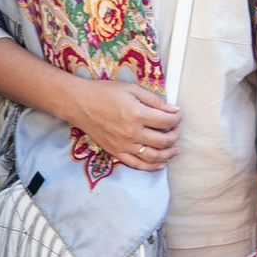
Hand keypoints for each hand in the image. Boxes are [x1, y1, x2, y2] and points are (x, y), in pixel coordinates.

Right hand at [66, 77, 180, 170]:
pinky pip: (136, 164)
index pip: (167, 121)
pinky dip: (151, 167)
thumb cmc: (104, 92)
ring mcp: (123, 145)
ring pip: (153, 156)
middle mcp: (132, 132)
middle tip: (176, 130)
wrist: (79, 103)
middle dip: (175, 135)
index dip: (177, 119)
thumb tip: (173, 109)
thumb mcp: (132, 89)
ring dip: (168, 154)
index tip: (178, 116)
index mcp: (137, 114)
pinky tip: (160, 164)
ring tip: (175, 149)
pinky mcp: (115, 151)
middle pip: (163, 141)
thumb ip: (154, 100)